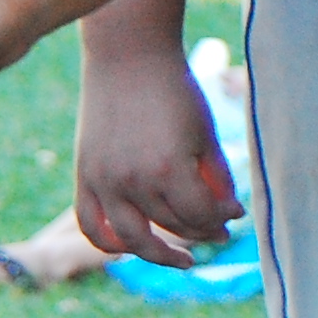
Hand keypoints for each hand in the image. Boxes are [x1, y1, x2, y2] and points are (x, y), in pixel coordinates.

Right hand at [73, 40, 239, 263]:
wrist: (129, 59)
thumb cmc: (176, 91)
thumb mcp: (204, 132)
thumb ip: (217, 176)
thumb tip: (231, 214)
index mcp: (168, 169)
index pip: (199, 215)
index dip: (220, 221)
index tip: (233, 220)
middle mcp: (132, 182)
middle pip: (170, 225)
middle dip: (199, 232)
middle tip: (216, 234)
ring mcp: (103, 182)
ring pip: (130, 238)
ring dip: (157, 254)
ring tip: (181, 258)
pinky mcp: (83, 177)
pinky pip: (91, 225)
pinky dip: (110, 244)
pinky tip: (133, 247)